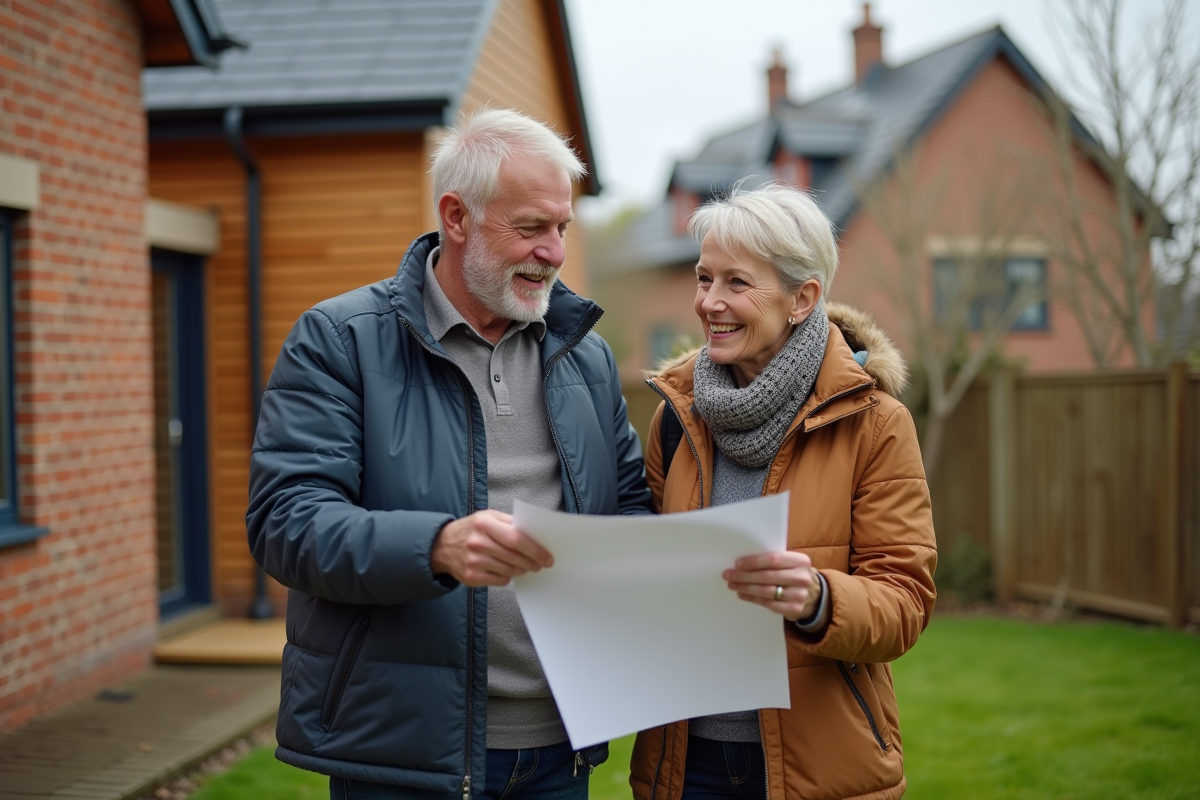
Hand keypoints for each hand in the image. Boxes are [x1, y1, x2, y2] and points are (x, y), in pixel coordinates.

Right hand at [430, 510, 553, 586]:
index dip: (534, 549)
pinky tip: (507, 570)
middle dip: (532, 562)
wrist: (441, 545)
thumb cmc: (471, 529)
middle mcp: (477, 543)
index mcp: (484, 524)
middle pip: (514, 557)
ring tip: (525, 566)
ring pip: (509, 571)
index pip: (516, 539)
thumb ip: (509, 522)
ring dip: (521, 570)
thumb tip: (534, 534)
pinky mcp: (471, 577)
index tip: (547, 557)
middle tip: (540, 564)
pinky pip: (500, 581)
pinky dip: (508, 577)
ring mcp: (473, 562)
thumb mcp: (487, 517)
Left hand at [723, 551, 819, 621]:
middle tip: (729, 575)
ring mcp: (799, 595)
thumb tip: (743, 562)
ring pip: (766, 591)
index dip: (754, 562)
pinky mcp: (794, 609)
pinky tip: (743, 594)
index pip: (773, 560)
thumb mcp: (791, 563)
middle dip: (745, 576)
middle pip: (767, 576)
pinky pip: (768, 603)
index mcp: (801, 561)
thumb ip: (774, 560)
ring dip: (746, 588)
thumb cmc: (794, 574)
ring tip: (733, 585)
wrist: (814, 595)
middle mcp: (802, 578)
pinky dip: (753, 599)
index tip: (738, 564)